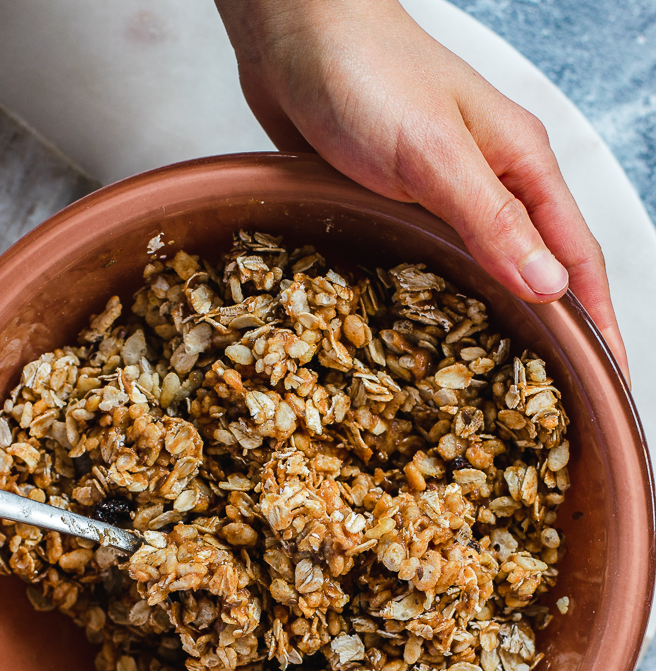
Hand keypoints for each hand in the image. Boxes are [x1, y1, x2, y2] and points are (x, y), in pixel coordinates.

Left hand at [215, 0, 627, 374]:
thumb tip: (548, 289)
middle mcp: (491, 186)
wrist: (293, 35)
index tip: (609, 383)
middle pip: (538, 273)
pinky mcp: (400, 207)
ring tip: (500, 388)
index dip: (599, 324)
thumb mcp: (436, 154)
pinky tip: (435, 340)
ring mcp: (444, 199)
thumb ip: (491, 221)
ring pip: (487, 275)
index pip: (578, 259)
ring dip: (499, 327)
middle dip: (553, 336)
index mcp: (522, 167)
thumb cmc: (366, 74)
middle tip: (552, 401)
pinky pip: (435, 267)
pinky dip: (446, 307)